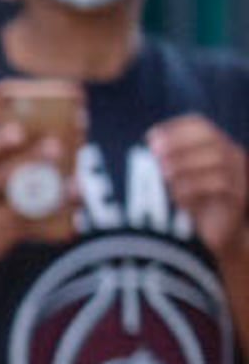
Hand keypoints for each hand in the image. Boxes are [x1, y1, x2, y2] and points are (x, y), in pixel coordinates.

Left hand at [150, 113, 248, 259]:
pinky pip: (222, 185)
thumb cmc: (183, 207)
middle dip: (180, 144)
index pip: (199, 124)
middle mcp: (229, 156)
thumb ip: (152, 166)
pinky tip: (176, 195)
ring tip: (163, 174)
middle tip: (154, 154)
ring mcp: (237, 175)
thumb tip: (126, 157)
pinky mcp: (237, 197)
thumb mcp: (166, 184)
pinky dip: (196, 187)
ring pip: (218, 160)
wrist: (210, 239)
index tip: (149, 137)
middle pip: (210, 139)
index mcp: (212, 145)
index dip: (174, 128)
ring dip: (187, 165)